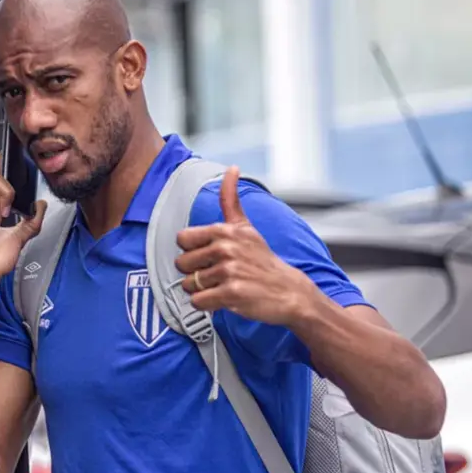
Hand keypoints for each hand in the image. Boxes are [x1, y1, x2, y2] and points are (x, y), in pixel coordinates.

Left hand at [174, 166, 315, 324]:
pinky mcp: (231, 294)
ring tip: (224, 286)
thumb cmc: (262, 260)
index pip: (182, 239)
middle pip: (182, 263)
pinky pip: (198, 301)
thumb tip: (232, 168)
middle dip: (195, 272)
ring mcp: (229, 271)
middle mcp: (226, 248)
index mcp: (224, 230)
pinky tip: (225, 299)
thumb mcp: (246, 227)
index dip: (192, 251)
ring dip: (202, 290)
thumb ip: (231, 199)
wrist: (289, 292)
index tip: (210, 256)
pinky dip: (207, 305)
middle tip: (219, 274)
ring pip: (189, 284)